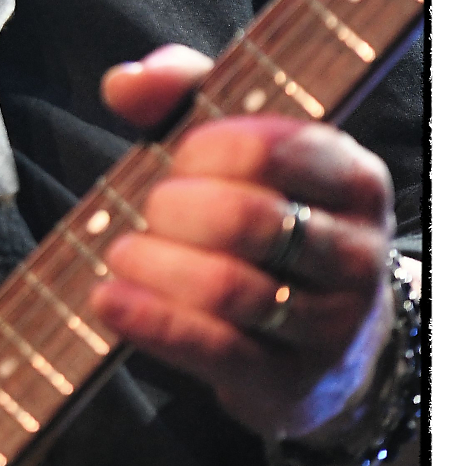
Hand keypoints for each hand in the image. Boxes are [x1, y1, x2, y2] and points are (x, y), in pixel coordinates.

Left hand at [92, 44, 395, 443]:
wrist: (329, 347)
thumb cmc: (273, 224)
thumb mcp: (247, 151)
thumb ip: (186, 92)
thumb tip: (126, 82)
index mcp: (354, 181)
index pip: (270, 149)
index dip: (203, 150)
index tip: (176, 160)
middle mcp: (357, 254)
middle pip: (245, 220)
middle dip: (174, 210)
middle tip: (151, 211)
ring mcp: (330, 326)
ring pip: (227, 289)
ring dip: (155, 266)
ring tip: (123, 253)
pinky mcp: (289, 383)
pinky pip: (212, 349)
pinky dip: (149, 319)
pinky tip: (108, 299)